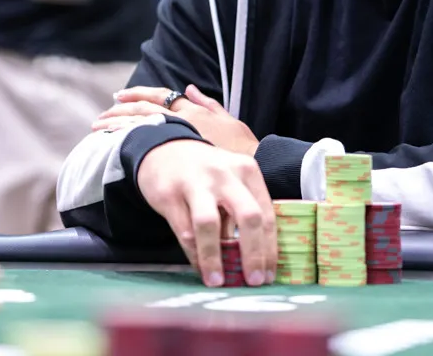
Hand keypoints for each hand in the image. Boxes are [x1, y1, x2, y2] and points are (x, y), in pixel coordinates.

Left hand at [94, 85, 260, 157]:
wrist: (253, 169)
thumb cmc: (243, 147)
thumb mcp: (230, 121)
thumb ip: (209, 104)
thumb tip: (191, 88)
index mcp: (192, 112)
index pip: (160, 98)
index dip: (139, 96)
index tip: (120, 96)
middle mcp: (179, 123)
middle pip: (143, 112)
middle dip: (121, 111)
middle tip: (102, 114)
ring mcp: (174, 142)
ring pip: (139, 128)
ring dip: (117, 126)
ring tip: (99, 127)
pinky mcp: (172, 161)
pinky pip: (143, 150)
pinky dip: (125, 145)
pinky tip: (110, 147)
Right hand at [136, 139, 275, 288]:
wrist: (163, 150)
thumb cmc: (205, 173)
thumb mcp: (231, 181)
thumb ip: (241, 213)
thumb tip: (253, 259)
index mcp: (247, 171)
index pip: (266, 213)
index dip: (269, 248)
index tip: (269, 275)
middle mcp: (225, 174)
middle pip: (247, 217)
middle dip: (253, 254)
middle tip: (254, 282)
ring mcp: (196, 182)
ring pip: (209, 225)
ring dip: (215, 258)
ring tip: (217, 281)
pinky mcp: (169, 194)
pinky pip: (184, 230)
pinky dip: (193, 254)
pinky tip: (199, 267)